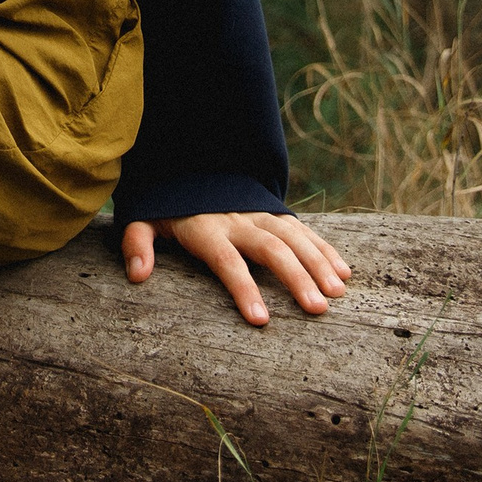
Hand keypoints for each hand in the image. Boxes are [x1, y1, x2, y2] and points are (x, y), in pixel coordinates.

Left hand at [121, 211, 350, 323]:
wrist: (187, 163)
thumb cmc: (166, 204)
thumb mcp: (144, 219)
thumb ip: (138, 244)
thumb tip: (137, 276)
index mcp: (205, 228)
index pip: (227, 260)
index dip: (243, 288)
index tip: (260, 319)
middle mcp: (237, 219)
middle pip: (270, 248)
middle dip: (295, 278)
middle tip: (317, 309)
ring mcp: (258, 213)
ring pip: (293, 237)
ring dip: (317, 264)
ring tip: (336, 294)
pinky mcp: (273, 212)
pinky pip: (302, 230)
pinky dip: (324, 249)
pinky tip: (343, 273)